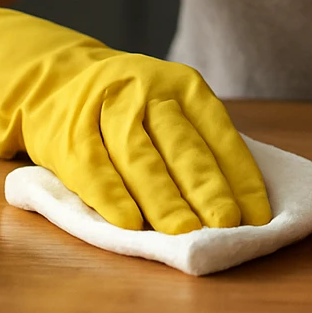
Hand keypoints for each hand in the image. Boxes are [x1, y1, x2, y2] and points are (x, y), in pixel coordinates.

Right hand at [0, 4, 272, 234]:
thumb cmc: (129, 107)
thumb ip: (199, 143)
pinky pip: (92, 167)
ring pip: (139, 156)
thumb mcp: (169, 107)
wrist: (55, 81)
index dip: (239, 176)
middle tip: (225, 225)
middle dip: (206, 187)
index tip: (256, 216)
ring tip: (184, 231)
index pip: (219, 133)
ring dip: (163, 197)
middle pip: (181, 145)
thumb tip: (240, 204)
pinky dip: (110, 196)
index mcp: (184, 86)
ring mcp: (106, 108)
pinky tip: (128, 223)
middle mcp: (148, 90)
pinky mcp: (69, 133)